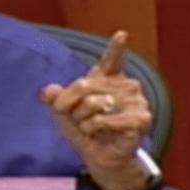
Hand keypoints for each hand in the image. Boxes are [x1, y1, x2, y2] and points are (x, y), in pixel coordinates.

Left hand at [41, 30, 152, 189]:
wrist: (96, 154)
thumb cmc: (82, 128)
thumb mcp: (62, 111)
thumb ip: (54, 97)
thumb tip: (48, 92)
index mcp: (109, 78)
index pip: (112, 59)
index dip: (116, 47)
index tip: (121, 34)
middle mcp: (126, 85)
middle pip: (84, 85)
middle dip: (71, 105)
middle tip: (77, 118)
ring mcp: (137, 102)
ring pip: (94, 103)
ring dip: (83, 120)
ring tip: (92, 127)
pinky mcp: (141, 119)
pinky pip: (103, 119)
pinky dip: (93, 128)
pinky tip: (100, 133)